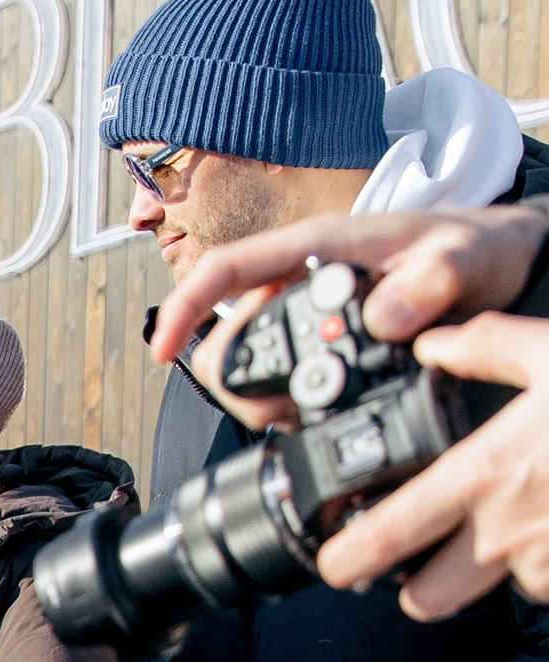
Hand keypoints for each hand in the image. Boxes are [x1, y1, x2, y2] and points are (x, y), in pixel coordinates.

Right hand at [159, 205, 548, 428]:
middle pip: (230, 331)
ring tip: (303, 413)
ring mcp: (306, 311)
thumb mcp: (465, 259)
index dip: (184, 309)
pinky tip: (313, 413)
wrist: (501, 261)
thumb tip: (383, 317)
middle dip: (237, 379)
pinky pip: (282, 372)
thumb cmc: (476, 249)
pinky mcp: (319, 338)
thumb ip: (430, 283)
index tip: (161, 351)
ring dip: (264, 395)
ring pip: (251, 359)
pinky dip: (288, 401)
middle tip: (275, 409)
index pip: (228, 271)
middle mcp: (300, 278)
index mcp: (318, 247)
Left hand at [315, 313, 548, 617]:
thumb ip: (486, 347)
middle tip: (421, 558)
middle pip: (427, 599)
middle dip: (417, 587)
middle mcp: (509, 530)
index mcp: (485, 474)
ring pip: (494, 593)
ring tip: (511, 528)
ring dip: (492, 574)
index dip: (345, 560)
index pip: (386, 539)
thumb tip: (434, 340)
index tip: (332, 562)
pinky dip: (546, 567)